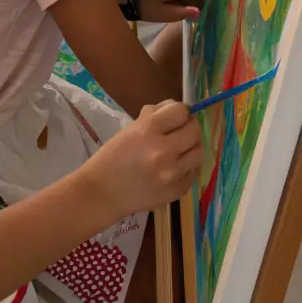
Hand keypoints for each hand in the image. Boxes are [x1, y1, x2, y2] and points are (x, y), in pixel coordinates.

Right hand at [84, 100, 201, 219]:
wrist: (103, 192)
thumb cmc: (113, 156)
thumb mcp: (131, 128)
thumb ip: (155, 115)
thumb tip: (178, 109)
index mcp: (148, 129)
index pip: (181, 111)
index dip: (180, 112)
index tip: (175, 117)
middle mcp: (164, 150)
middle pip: (194, 130)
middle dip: (188, 127)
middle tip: (179, 132)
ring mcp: (173, 173)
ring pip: (198, 151)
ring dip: (190, 147)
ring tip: (178, 150)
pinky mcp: (177, 191)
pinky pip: (192, 172)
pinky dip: (186, 167)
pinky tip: (172, 168)